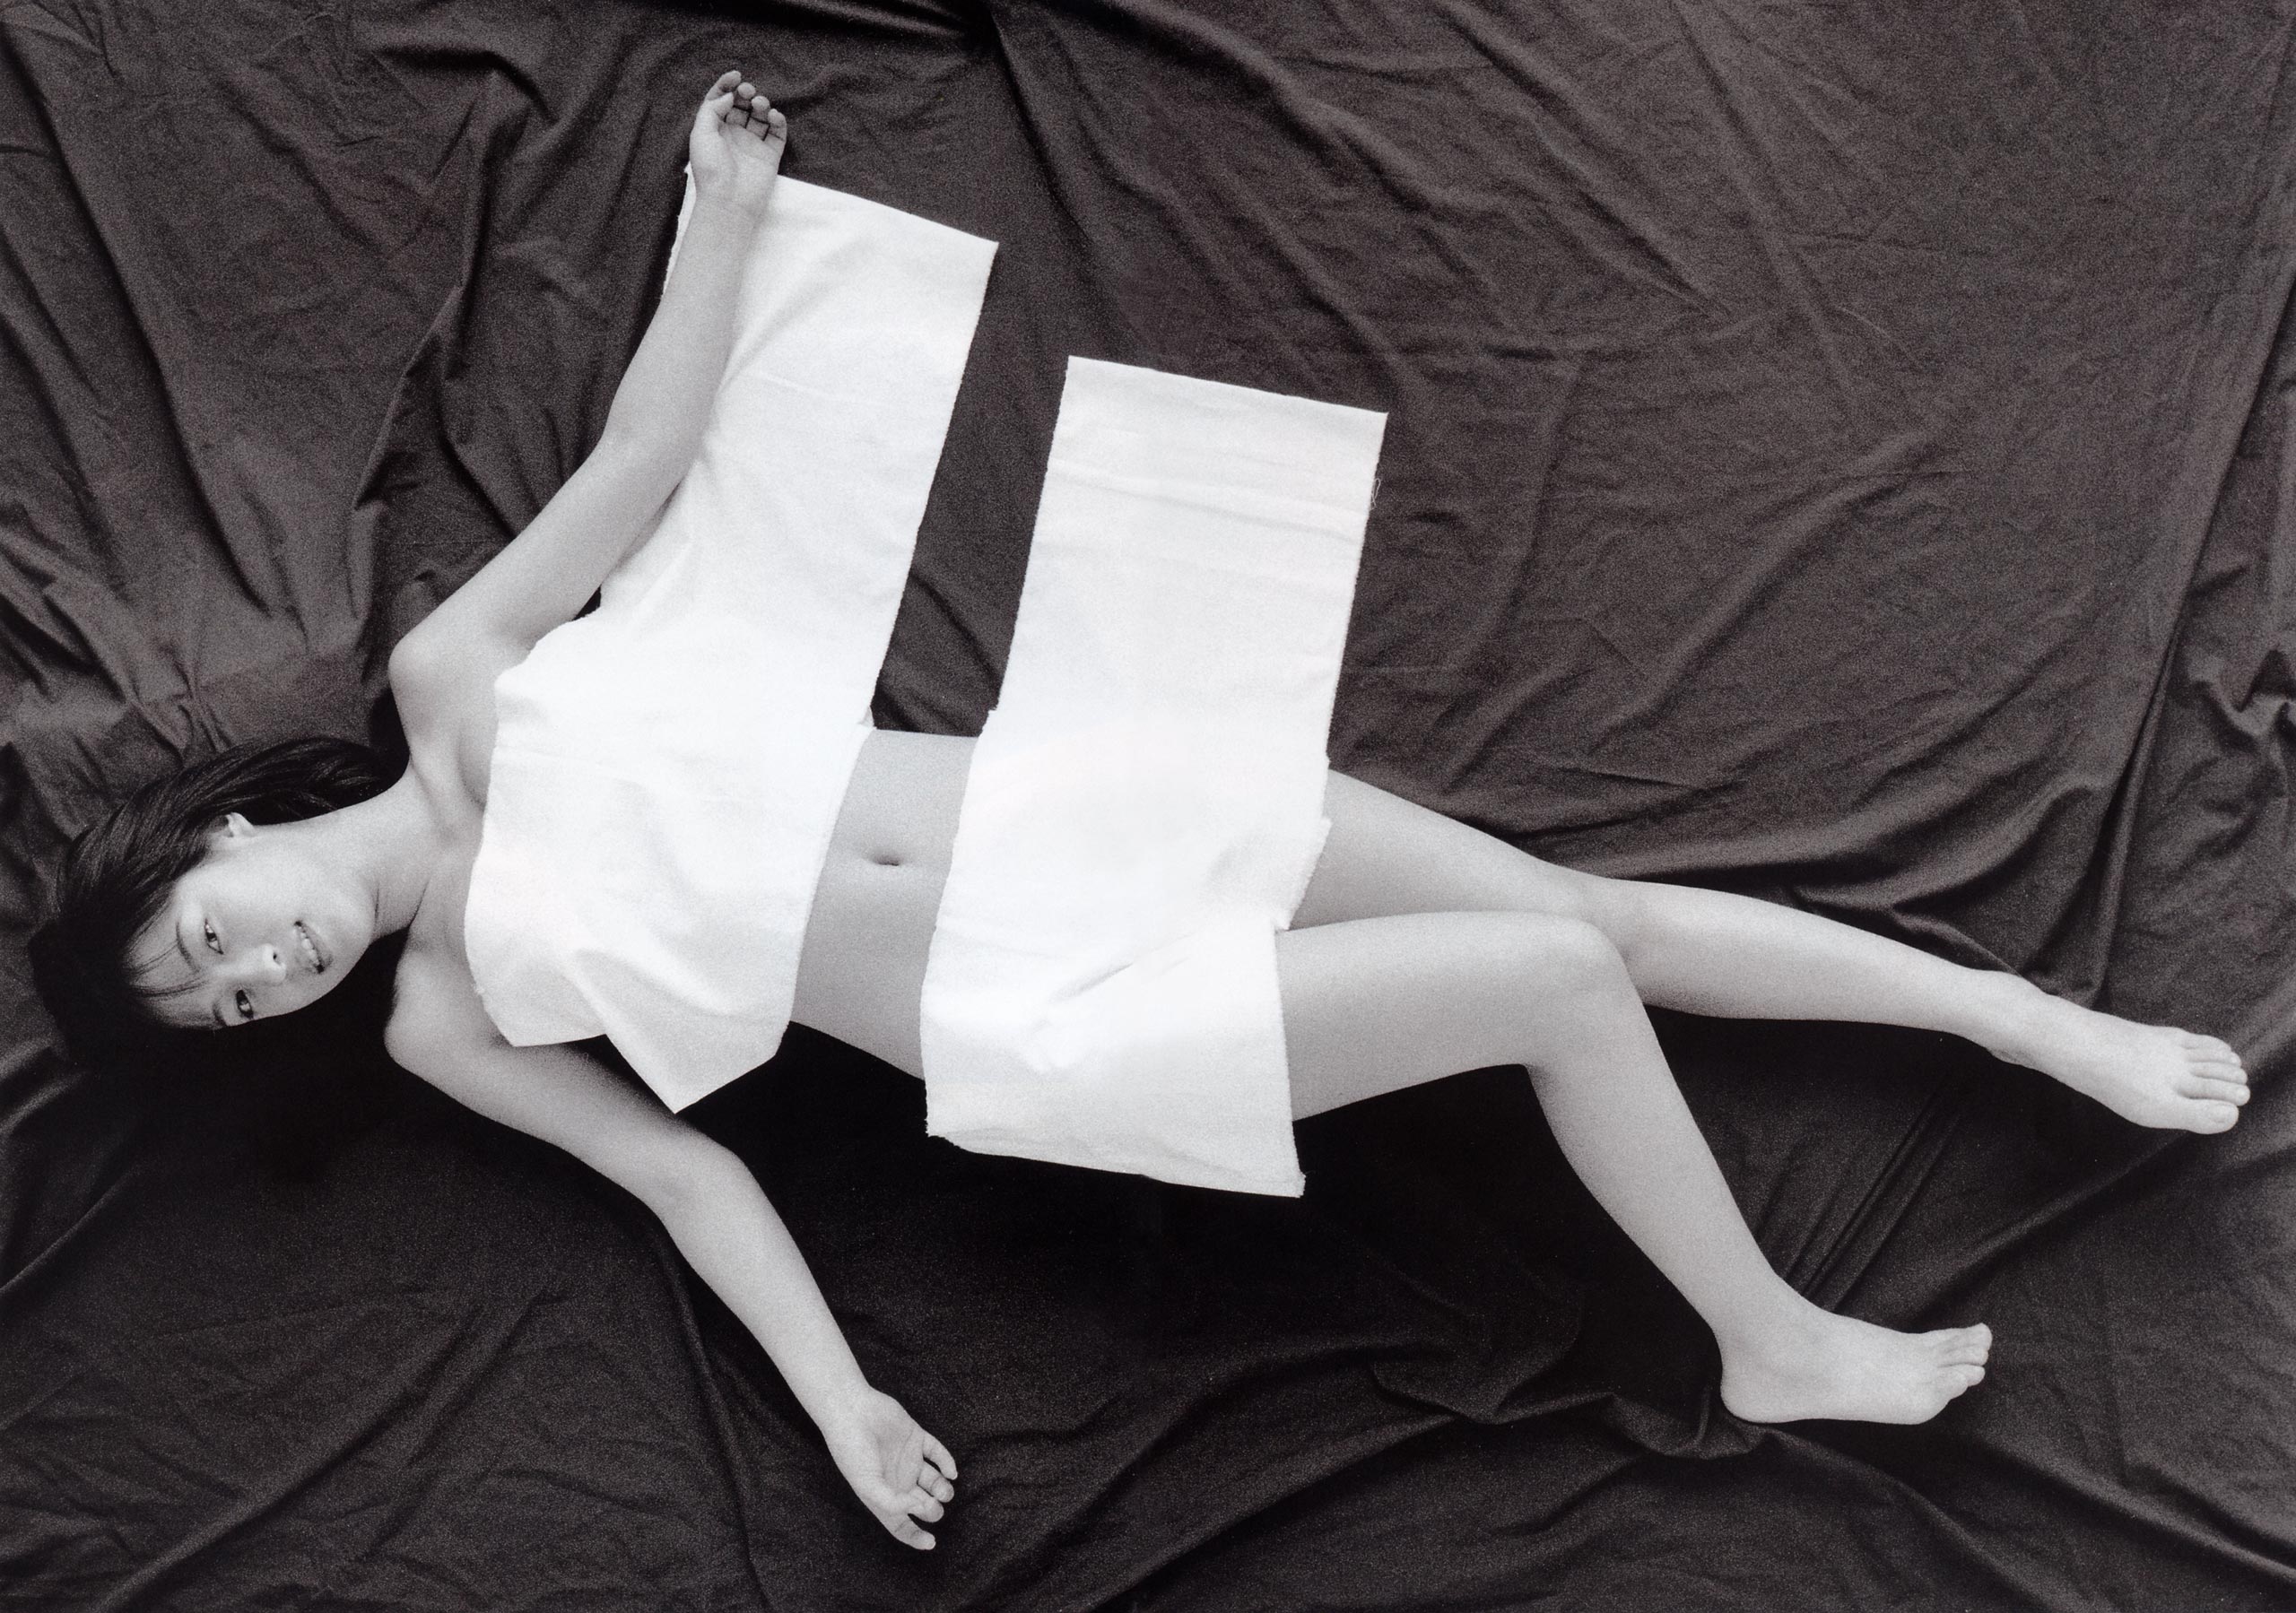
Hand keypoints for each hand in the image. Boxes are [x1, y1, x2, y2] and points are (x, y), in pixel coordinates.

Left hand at [688, 70, 786, 216]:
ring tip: (759, 105)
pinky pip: (777, 132)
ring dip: (761, 104)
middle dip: (745, 93)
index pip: (721, 100)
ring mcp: (752, 144)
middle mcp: (733, 135)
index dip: (726, 85)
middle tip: (748, 91)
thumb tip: (729, 95)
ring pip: (760, 116)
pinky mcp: (770, 155)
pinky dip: (778, 120)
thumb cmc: (711, 168)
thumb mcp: (700, 133)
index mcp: (714, 129)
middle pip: (741, 105)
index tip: (735, 75)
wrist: (729, 201)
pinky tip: (773, 116)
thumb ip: (712, 108)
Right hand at [821, 1386, 959, 1549]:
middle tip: (933, 1505)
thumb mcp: (867, 1485)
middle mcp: (897, 1480)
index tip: (931, 1543)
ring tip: (943, 1490)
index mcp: (882, 1496)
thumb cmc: (853, 1451)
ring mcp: (908, 1459)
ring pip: (934, 1481)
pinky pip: (937, 1453)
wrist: (852, 1412)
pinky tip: (951, 1472)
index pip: (900, 1524)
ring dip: (943, 1489)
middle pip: (922, 1504)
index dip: (915, 1536)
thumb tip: (918, 1509)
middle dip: (932, 1509)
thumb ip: (892, 1503)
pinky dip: (947, 1463)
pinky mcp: (916, 1438)